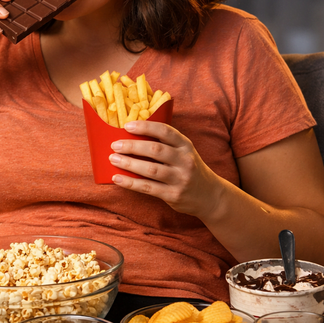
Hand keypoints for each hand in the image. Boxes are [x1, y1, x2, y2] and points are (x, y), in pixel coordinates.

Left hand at [108, 120, 223, 218]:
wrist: (210, 196)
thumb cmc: (189, 170)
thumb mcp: (184, 153)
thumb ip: (165, 145)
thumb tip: (131, 137)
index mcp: (186, 145)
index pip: (165, 131)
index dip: (145, 127)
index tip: (127, 126)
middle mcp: (185, 160)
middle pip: (155, 149)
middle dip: (132, 146)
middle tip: (115, 145)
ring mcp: (180, 178)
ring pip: (151, 169)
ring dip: (129, 163)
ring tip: (113, 159)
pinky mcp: (173, 195)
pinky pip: (148, 187)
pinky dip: (130, 183)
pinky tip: (117, 179)